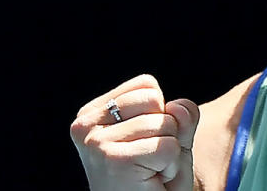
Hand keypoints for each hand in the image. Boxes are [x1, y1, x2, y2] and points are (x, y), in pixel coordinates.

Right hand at [70, 74, 199, 190]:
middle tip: (149, 161)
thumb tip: (178, 106)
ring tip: (149, 172)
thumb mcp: (172, 137)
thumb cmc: (155, 178)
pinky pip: (168, 147)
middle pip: (155, 100)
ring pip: (165, 124)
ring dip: (169, 153)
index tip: (145, 143)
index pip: (146, 84)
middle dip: (166, 132)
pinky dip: (171, 166)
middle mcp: (85, 126)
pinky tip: (151, 181)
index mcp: (92, 114)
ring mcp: (96, 143)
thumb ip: (181, 115)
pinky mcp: (114, 160)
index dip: (160, 114)